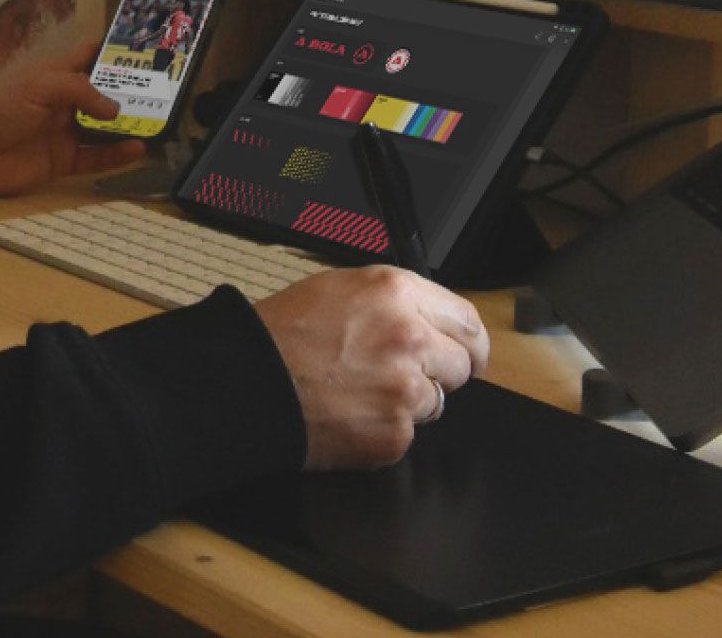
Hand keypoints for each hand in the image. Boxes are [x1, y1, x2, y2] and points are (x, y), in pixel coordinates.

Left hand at [0, 38, 145, 195]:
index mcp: (56, 74)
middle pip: (104, 94)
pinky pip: (96, 158)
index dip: (113, 51)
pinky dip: (117, 155)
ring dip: (130, 126)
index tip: (144, 49)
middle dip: (131, 92)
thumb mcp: (40, 86)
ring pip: (105, 128)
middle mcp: (65, 101)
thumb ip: (80, 91)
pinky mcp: (63, 161)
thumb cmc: (1, 107)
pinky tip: (138, 150)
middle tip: (164, 91)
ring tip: (160, 123)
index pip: (89, 56)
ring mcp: (65, 131)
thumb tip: (115, 109)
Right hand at [254, 266, 487, 469]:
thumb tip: (432, 320)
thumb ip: (397, 300)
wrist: (252, 381)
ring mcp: (405, 390)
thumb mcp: (343, 287)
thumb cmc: (286, 332)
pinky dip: (386, 429)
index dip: (467, 340)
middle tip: (407, 374)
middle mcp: (410, 337)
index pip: (468, 320)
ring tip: (363, 389)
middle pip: (463, 364)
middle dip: (441, 370)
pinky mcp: (394, 435)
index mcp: (397, 292)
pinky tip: (353, 413)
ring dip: (410, 400)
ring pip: (437, 401)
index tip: (466, 351)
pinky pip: (408, 434)